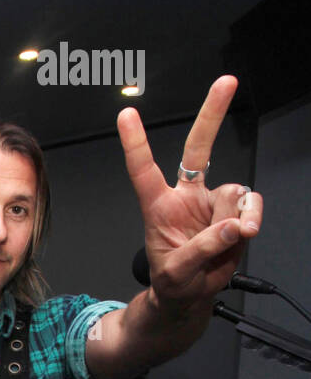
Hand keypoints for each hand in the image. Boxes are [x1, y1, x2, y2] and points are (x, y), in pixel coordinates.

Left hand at [117, 76, 262, 313]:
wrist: (189, 296)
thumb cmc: (173, 283)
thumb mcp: (177, 273)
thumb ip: (203, 248)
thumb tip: (235, 225)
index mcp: (159, 207)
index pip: (144, 170)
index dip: (136, 143)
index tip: (126, 114)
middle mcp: (187, 197)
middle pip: (199, 148)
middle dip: (213, 114)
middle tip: (226, 82)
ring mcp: (212, 202)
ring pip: (233, 193)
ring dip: (234, 217)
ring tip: (224, 242)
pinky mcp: (234, 212)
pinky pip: (250, 205)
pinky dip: (251, 218)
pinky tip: (243, 233)